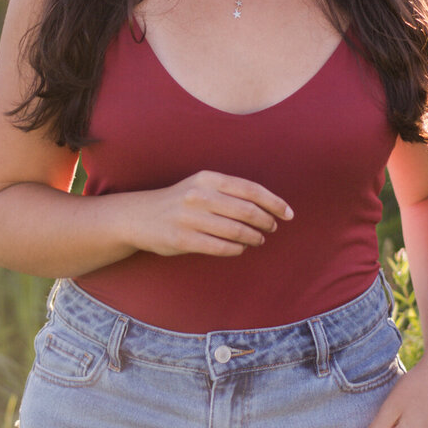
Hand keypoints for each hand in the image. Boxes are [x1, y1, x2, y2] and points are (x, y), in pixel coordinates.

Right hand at [127, 171, 292, 257]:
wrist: (139, 216)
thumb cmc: (180, 201)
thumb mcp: (202, 186)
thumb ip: (230, 192)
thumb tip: (268, 207)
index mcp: (208, 178)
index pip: (251, 190)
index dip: (274, 203)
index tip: (288, 214)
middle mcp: (199, 195)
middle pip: (247, 211)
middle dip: (266, 222)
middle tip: (272, 228)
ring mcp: (190, 218)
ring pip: (236, 231)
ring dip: (253, 237)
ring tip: (258, 239)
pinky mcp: (182, 239)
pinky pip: (220, 247)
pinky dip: (236, 249)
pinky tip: (241, 248)